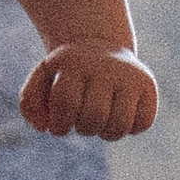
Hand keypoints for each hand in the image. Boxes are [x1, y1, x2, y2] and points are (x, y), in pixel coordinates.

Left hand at [19, 43, 158, 139]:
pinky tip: (121, 115)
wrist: (100, 46)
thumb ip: (31, 103)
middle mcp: (105, 66)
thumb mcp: (43, 78)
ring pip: (119, 125)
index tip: (59, 126)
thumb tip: (44, 127)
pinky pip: (143, 123)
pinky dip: (130, 128)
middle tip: (82, 120)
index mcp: (75, 63)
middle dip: (83, 129)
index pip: (66, 104)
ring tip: (101, 121)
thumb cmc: (67, 71)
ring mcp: (130, 75)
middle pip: (93, 118)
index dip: (60, 125)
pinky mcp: (148, 86)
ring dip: (106, 133)